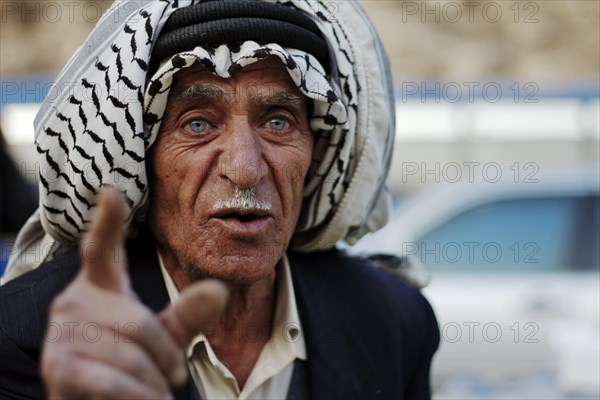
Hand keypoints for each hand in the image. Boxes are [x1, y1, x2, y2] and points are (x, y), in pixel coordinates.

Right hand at [41, 187, 227, 398]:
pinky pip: (113, 381)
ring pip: (131, 354)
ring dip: (152, 382)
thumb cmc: (127, 368)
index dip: (108, 220)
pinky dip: (138, 397)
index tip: (111, 191)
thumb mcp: (162, 339)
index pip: (102, 248)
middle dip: (165, 356)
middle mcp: (74, 302)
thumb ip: (187, 315)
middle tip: (173, 376)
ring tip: (154, 392)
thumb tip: (219, 289)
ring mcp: (62, 334)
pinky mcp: (59, 367)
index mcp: (99, 287)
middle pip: (139, 322)